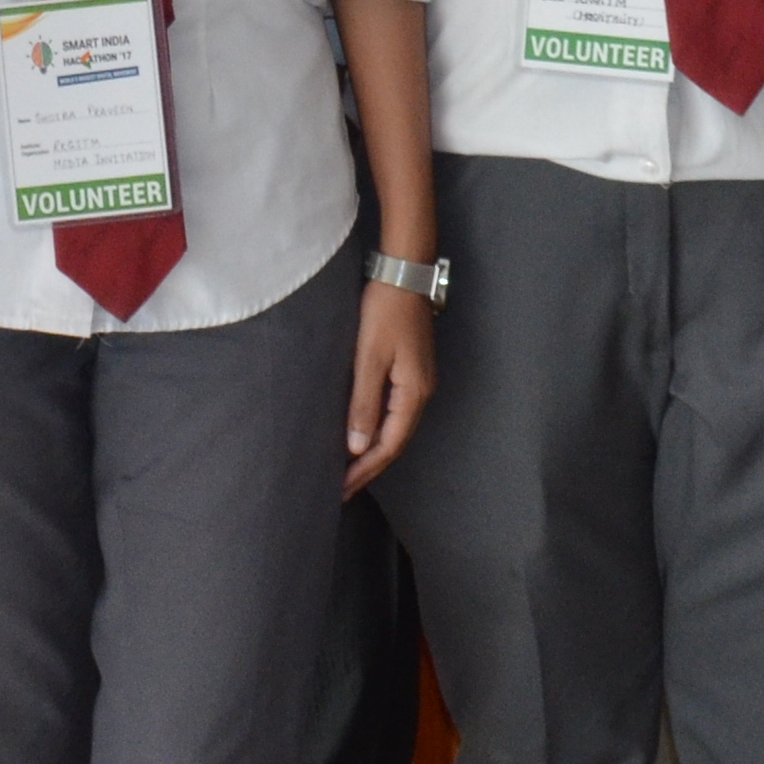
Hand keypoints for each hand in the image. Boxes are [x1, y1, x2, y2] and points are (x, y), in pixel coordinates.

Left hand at [344, 284, 439, 495]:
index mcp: (414, 393)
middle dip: (368, 467)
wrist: (404, 273)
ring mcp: (419, 382)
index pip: (389, 445)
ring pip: (395, 428)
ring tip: (349, 471)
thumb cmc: (385, 312)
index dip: (365, 469)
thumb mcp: (369, 357)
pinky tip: (362, 434)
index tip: (342, 489)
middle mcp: (422, 392)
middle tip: (342, 490)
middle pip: (395, 441)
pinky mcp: (411, 371)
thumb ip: (363, 403)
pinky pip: (395, 412)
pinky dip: (378, 429)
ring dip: (373, 451)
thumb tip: (357, 447)